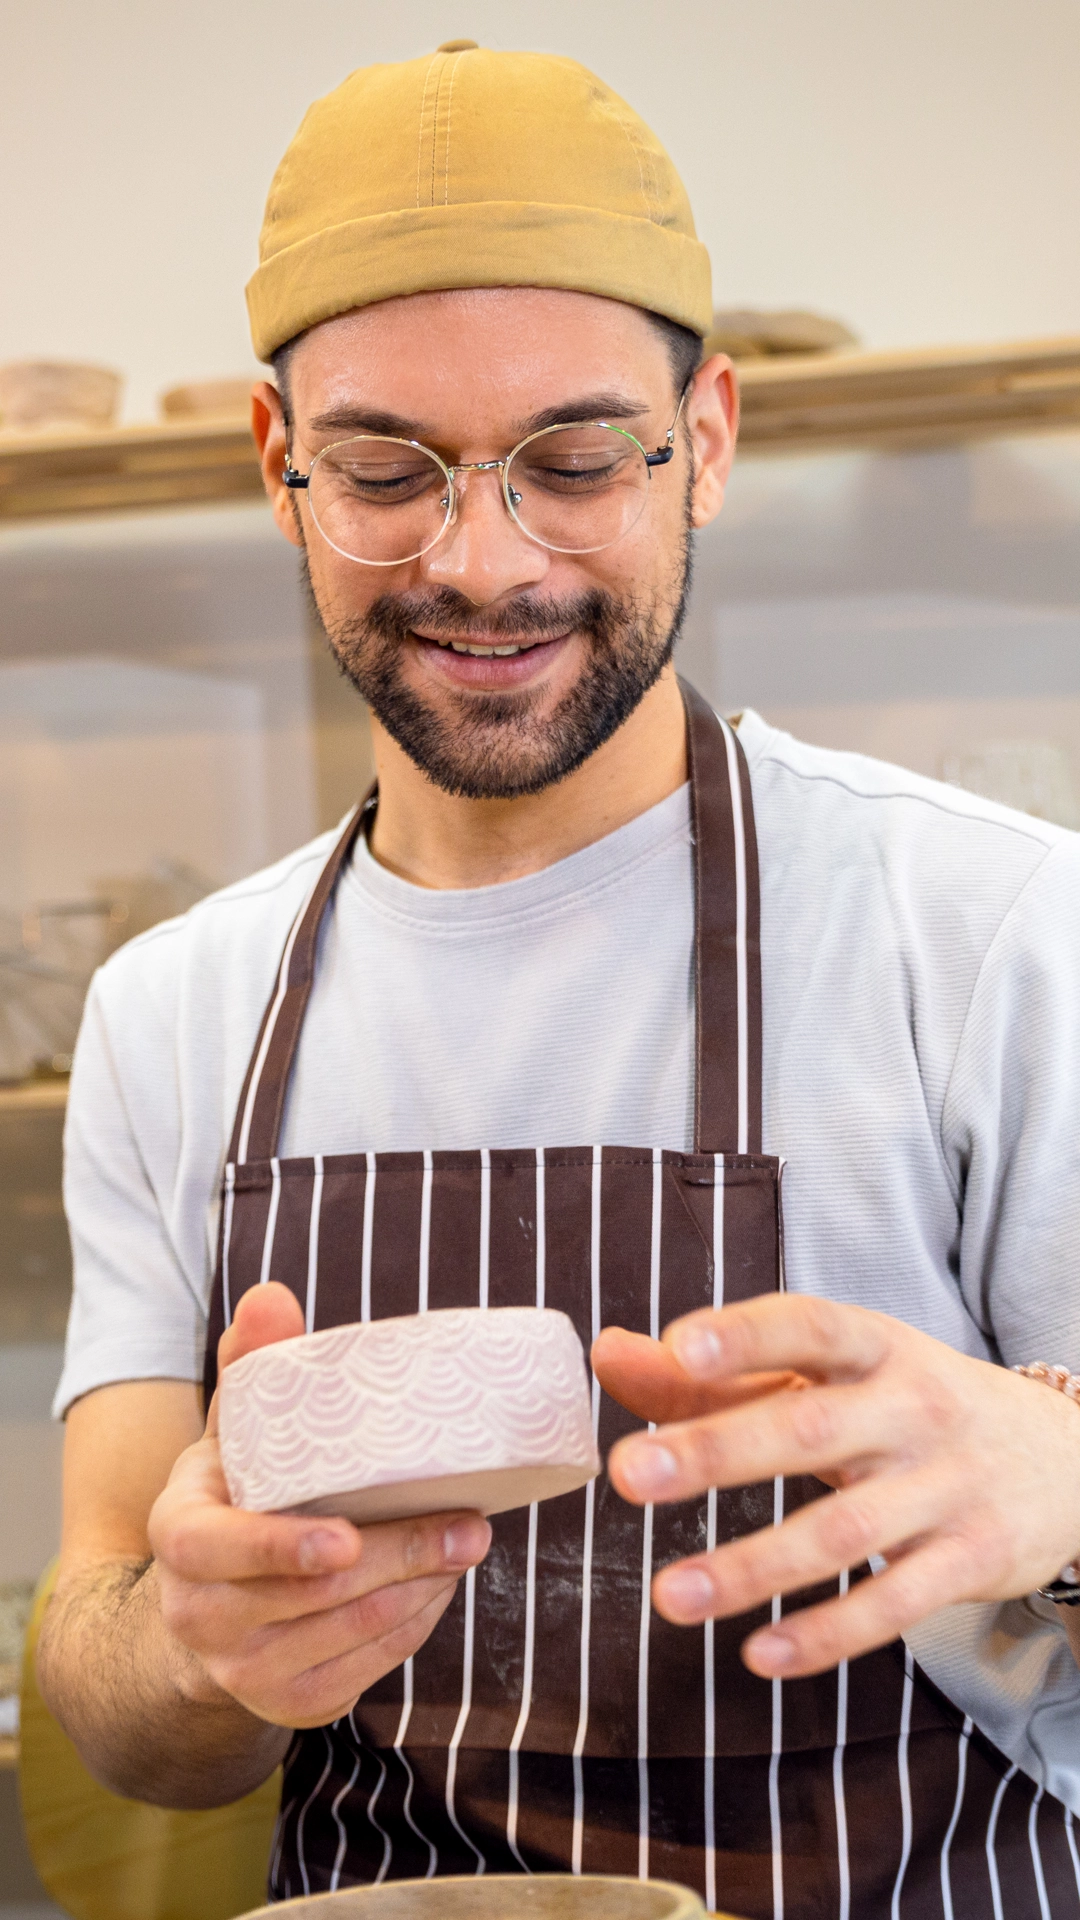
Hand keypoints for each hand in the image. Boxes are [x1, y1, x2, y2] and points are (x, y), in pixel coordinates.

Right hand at [148, 1284, 490, 1727]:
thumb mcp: (235, 1427)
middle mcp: (197, 1612)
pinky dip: (414, 1626)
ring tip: (466, 1543)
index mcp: (178, 1536)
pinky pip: (366, 1667)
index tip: (342, 1538)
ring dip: (421, 1589)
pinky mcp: (288, 1704)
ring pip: (349, 1632)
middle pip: (312, 1592)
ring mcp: (240, 1669)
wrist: (210, 1605)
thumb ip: (255, 1361)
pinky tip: (438, 1585)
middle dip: (400, 1556)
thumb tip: (272, 1295)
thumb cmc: (238, 1492)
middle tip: (469, 1525)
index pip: (213, 1548)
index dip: (277, 1548)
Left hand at [595, 1295, 1079, 1679]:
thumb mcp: (831, 1375)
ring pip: (843, 1530)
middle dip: (716, 1450)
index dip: (747, 1335)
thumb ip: (717, 1373)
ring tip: (669, 1595)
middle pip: (808, 1429)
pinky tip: (759, 1653)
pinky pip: (894, 1603)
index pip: (809, 1328)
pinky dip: (827, 1634)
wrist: (1062, 1458)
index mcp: (874, 1347)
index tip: (681, 1348)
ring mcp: (946, 1486)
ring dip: (752, 1566)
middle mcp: (912, 1408)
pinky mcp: (971, 1559)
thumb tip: (606, 1354)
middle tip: (629, 1473)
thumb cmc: (908, 1405)